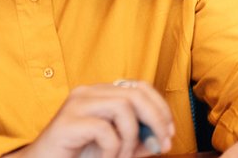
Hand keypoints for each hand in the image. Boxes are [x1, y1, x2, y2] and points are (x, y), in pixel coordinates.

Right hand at [4, 79, 174, 157]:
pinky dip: (113, 149)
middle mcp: (88, 92)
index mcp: (100, 93)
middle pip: (135, 93)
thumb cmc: (76, 155)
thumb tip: (161, 138)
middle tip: (163, 146)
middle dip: (156, 120)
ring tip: (123, 157)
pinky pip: (105, 130)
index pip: (139, 87)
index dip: (160, 108)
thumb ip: (137, 140)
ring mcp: (76, 104)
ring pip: (123, 107)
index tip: (170, 132)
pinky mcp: (67, 122)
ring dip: (131, 138)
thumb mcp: (115, 147)